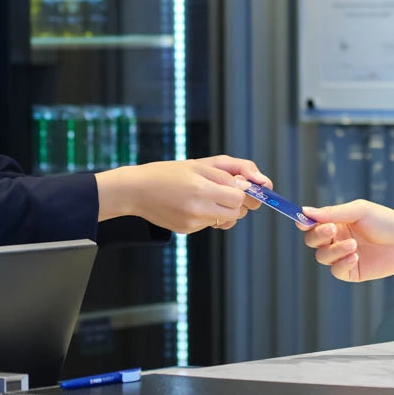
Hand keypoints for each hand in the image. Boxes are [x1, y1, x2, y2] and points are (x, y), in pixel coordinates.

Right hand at [106, 156, 269, 233]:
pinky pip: (210, 224)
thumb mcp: (200, 163)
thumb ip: (231, 171)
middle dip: (236, 201)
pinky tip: (192, 204)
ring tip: (206, 196)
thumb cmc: (168, 172)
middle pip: (237, 212)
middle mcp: (198, 209)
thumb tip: (256, 183)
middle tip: (223, 189)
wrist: (137, 190)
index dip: (242, 190)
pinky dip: (208, 215)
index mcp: (202, 189)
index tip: (239, 184)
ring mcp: (193, 223)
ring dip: (224, 209)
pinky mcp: (187, 231)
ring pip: (226, 220)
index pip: (240, 197)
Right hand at [298, 199, 393, 281]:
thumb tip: (305, 211)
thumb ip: (332, 212)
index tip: (303, 221)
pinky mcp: (350, 271)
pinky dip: (342, 263)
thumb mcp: (359, 211)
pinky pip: (336, 270)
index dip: (304, 222)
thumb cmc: (385, 222)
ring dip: (334, 250)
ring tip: (354, 245)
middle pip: (312, 240)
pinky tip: (356, 257)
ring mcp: (342, 256)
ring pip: (322, 257)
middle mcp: (336, 239)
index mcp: (336, 222)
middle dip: (318, 235)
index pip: (312, 223)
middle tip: (332, 229)